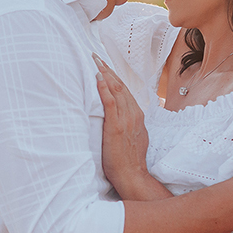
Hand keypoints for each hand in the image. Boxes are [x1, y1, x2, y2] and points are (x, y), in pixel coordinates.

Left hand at [93, 54, 149, 196]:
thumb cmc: (129, 161)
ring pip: (117, 90)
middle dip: (108, 70)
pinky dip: (104, 88)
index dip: (115, 77)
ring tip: (95, 61)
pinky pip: (111, 103)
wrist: (132, 175)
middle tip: (97, 56)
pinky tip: (98, 77)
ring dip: (105, 74)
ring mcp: (126, 120)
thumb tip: (121, 120)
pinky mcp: (116, 126)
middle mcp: (133, 115)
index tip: (105, 66)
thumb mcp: (133, 138)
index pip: (126, 91)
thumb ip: (129, 126)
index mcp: (137, 117)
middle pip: (121, 86)